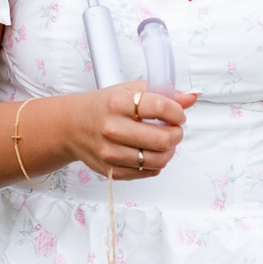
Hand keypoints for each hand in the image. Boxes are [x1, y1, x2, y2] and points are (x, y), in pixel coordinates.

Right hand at [44, 80, 197, 179]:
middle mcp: (112, 128)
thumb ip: (163, 93)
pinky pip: (147, 173)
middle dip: (176, 134)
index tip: (178, 114)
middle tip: (174, 130)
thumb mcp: (129, 91)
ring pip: (157, 160)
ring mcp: (111, 152)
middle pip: (161, 139)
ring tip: (165, 142)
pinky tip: (151, 153)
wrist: (72, 126)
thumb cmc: (103, 107)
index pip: (160, 108)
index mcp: (118, 103)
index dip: (177, 112)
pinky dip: (156, 164)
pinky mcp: (111, 170)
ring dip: (169, 151)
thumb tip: (190, 98)